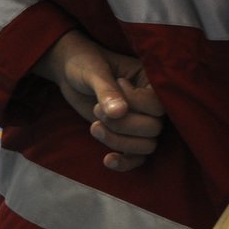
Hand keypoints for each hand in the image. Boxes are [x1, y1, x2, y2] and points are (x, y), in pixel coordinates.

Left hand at [33, 30, 166, 171]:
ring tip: (94, 126)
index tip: (118, 85)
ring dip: (119, 141)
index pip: (159, 104)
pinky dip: (124, 163)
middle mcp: (150, 104)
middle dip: (123, 125)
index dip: (137, 103)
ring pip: (146, 146)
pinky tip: (107, 160)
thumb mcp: (94, 72)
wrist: (70, 72)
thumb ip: (107, 91)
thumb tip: (120, 113)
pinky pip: (137, 158)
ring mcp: (140, 121)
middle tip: (97, 109)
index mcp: (151, 81)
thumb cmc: (85, 65)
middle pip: (154, 128)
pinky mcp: (127, 136)